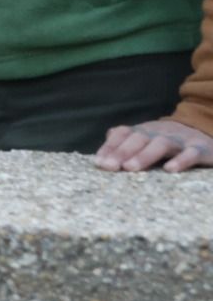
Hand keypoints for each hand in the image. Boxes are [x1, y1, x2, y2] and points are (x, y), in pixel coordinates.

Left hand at [95, 119, 212, 172]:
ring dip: (144, 155)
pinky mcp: (200, 149)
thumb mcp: (146, 141)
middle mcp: (160, 133)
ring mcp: (181, 140)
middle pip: (139, 137)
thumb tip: (99, 157)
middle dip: (122, 151)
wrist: (206, 134)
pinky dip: (181, 160)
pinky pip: (191, 153)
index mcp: (145, 131)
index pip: (123, 133)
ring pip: (162, 143)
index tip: (98, 163)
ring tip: (130, 168)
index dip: (110, 146)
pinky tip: (169, 170)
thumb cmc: (169, 143)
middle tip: (109, 167)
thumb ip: (124, 146)